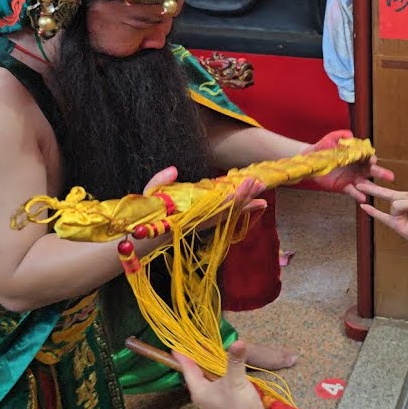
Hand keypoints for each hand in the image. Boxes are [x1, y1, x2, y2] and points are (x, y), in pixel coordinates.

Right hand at [143, 166, 266, 231]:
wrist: (144, 239)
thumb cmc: (146, 214)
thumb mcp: (148, 194)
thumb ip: (160, 181)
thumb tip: (174, 170)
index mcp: (190, 213)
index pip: (217, 204)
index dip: (235, 195)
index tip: (248, 184)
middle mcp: (200, 220)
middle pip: (228, 209)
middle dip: (246, 197)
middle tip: (262, 185)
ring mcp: (203, 223)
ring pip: (229, 214)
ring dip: (245, 206)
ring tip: (263, 199)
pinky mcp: (203, 223)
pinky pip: (224, 217)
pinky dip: (237, 211)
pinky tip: (248, 207)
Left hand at [176, 342, 267, 408]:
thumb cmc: (239, 407)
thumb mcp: (236, 381)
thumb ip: (235, 360)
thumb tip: (238, 341)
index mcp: (199, 391)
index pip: (187, 369)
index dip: (182, 355)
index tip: (175, 344)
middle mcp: (202, 395)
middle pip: (195, 372)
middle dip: (194, 357)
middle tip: (192, 340)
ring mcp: (212, 398)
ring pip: (205, 377)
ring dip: (206, 364)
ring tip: (205, 348)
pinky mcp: (223, 400)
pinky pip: (215, 381)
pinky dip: (215, 370)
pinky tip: (221, 364)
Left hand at [303, 129, 394, 201]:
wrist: (310, 161)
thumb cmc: (322, 148)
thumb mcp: (331, 139)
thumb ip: (340, 135)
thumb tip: (351, 135)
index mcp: (356, 156)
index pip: (367, 157)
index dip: (371, 158)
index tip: (373, 160)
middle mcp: (357, 167)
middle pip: (371, 171)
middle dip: (380, 173)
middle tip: (390, 177)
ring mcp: (351, 178)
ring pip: (365, 183)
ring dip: (373, 187)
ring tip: (380, 191)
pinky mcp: (344, 187)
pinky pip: (353, 191)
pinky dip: (358, 195)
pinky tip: (364, 198)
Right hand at [355, 163, 407, 246]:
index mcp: (403, 198)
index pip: (386, 192)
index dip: (375, 187)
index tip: (364, 180)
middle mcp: (398, 207)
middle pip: (389, 195)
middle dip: (373, 189)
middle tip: (358, 184)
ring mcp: (396, 216)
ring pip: (396, 204)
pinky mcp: (397, 224)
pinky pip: (383, 217)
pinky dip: (374, 211)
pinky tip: (364, 207)